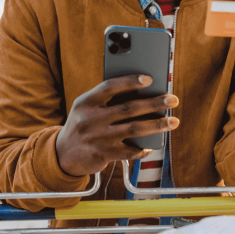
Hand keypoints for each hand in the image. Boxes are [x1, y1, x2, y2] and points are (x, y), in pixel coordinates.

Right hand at [55, 75, 179, 176]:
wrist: (62, 154)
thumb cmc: (82, 126)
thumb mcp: (85, 109)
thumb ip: (106, 101)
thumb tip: (141, 94)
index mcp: (86, 102)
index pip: (110, 87)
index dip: (130, 81)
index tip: (149, 79)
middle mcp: (91, 119)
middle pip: (128, 108)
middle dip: (154, 103)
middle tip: (172, 99)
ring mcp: (97, 138)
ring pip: (134, 129)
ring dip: (157, 125)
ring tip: (173, 122)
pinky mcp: (103, 155)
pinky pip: (129, 151)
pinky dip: (142, 149)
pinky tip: (151, 146)